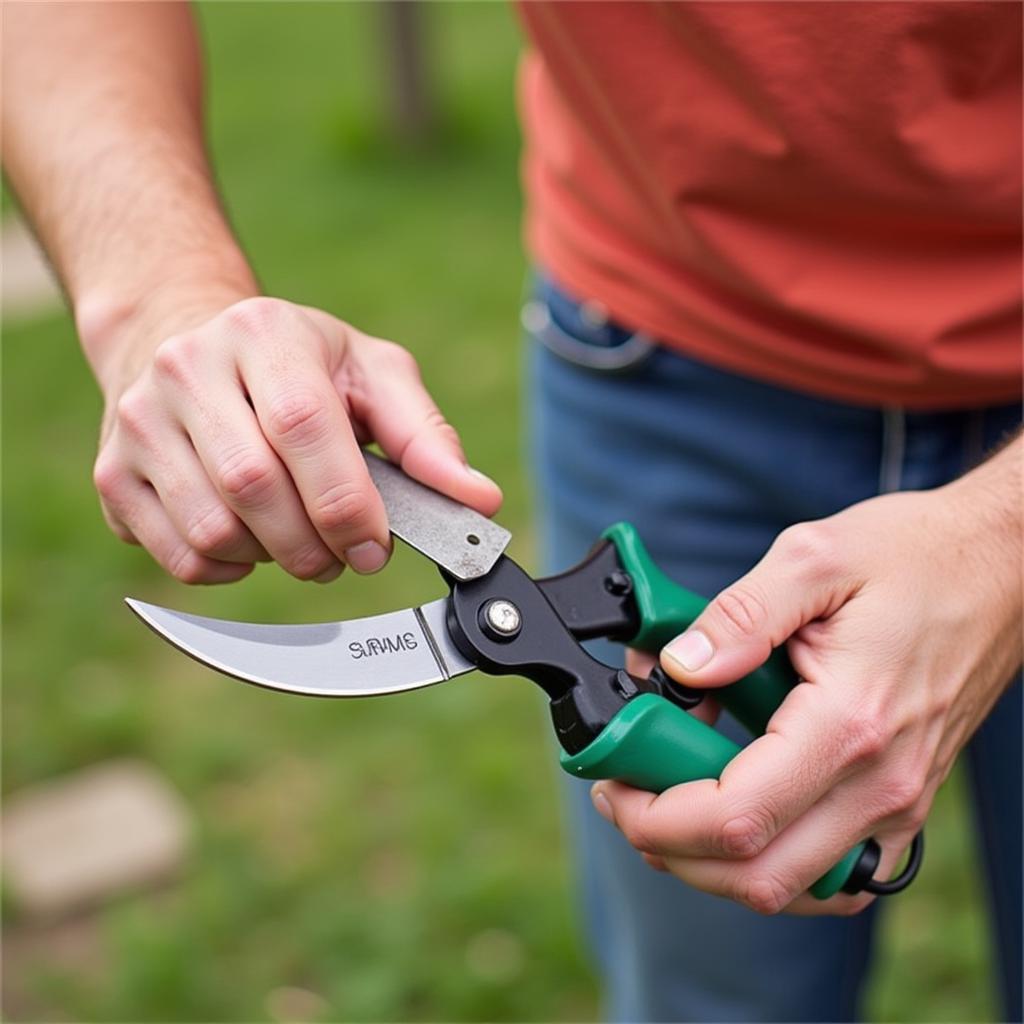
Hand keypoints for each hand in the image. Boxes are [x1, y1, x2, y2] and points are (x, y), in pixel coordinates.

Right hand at [91, 296, 501, 583]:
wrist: (187, 343)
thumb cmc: (300, 366)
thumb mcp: (370, 375)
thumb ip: (425, 437)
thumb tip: (479, 501)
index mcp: (264, 335)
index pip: (302, 426)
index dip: (345, 502)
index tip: (375, 547)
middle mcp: (187, 370)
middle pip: (253, 488)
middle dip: (315, 544)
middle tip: (345, 555)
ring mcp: (140, 423)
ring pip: (214, 532)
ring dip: (275, 559)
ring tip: (299, 538)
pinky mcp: (113, 475)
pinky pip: (181, 558)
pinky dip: (232, 571)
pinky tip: (253, 538)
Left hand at [595, 450, 1021, 914]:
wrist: (1000, 568)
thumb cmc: (916, 556)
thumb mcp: (814, 558)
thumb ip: (739, 616)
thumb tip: (677, 666)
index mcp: (849, 723)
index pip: (735, 815)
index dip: (656, 815)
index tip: (613, 782)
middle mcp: (879, 782)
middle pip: (756, 875)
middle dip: (669, 848)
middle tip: (625, 795)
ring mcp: (895, 802)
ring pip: (790, 887)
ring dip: (712, 862)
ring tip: (666, 800)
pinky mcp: (899, 801)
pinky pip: (827, 871)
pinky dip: (765, 858)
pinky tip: (731, 809)